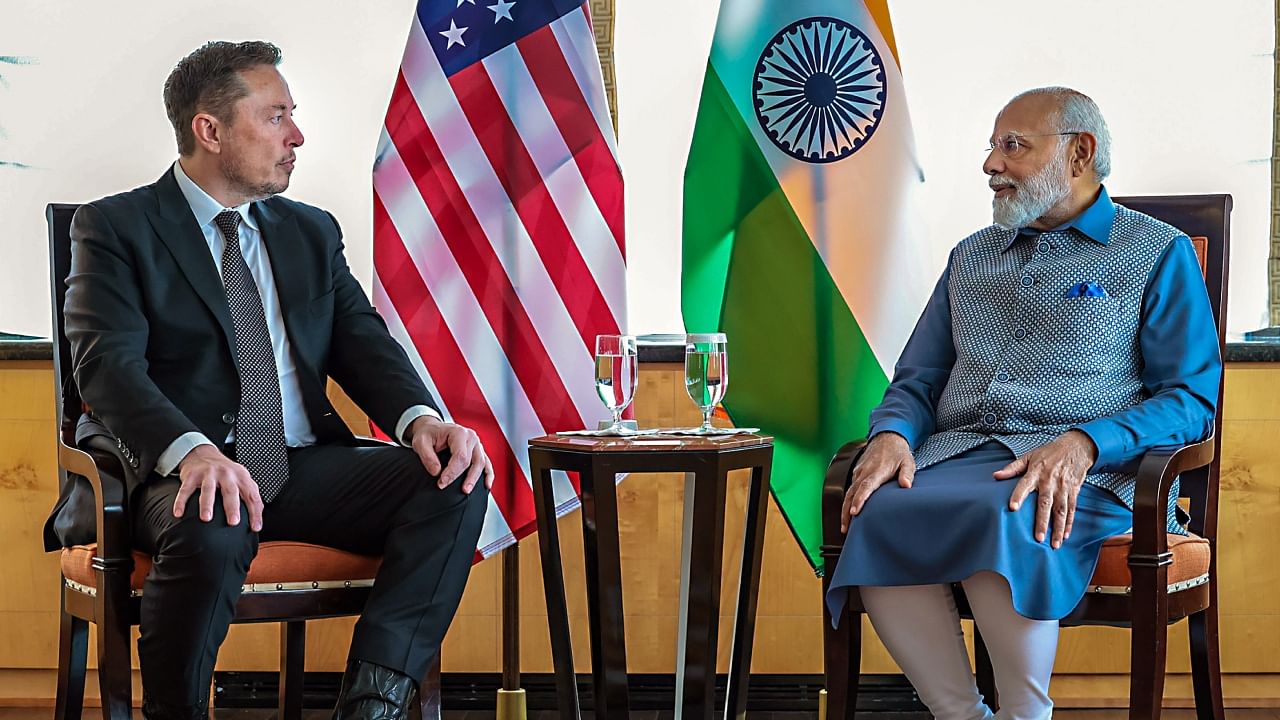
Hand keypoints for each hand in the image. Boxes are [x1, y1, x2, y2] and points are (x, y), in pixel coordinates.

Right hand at [174, 445, 263, 530]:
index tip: (255, 528)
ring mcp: (208, 473)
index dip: (255, 512)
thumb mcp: (241, 479)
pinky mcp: (192, 475)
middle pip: (231, 491)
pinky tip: (179, 513)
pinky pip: (186, 489)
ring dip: (207, 504)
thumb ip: (250, 496)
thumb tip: (257, 520)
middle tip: (233, 522)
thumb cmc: (225, 472)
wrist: (203, 453)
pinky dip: (181, 501)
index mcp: (241, 477)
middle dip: (232, 507)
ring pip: (208, 490)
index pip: (252, 495)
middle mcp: (226, 474)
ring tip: (207, 518)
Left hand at [408, 416, 492, 493]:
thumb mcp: (420, 442)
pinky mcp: (478, 451)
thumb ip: (427, 456)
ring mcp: (477, 445)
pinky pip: (487, 464)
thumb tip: (436, 472)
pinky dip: (488, 475)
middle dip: (462, 477)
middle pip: (473, 461)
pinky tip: (487, 485)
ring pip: (481, 464)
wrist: (432, 429)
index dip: (452, 472)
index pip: (460, 456)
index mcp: (459, 433)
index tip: (441, 483)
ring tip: (466, 491)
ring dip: (475, 479)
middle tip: (448, 487)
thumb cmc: (428, 434)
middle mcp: (471, 437)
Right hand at [841, 432, 914, 532]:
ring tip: (845, 525)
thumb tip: (906, 486)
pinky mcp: (857, 473)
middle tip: (845, 528)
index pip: (865, 487)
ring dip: (845, 508)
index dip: (859, 500)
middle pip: (851, 493)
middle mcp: (865, 472)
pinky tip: (849, 511)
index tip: (854, 512)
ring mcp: (859, 472)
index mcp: (877, 471)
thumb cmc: (898, 452)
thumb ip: (907, 474)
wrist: (887, 437)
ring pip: (848, 492)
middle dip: (846, 512)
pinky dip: (848, 500)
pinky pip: (850, 488)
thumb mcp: (907, 462)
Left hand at [994, 430, 1097, 548]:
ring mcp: (1063, 487)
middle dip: (1042, 521)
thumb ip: (1012, 468)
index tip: (1012, 508)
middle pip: (1045, 503)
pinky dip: (1069, 523)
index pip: (1025, 485)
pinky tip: (1065, 535)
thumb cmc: (1049, 453)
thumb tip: (995, 476)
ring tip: (1054, 544)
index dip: (1018, 495)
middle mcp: (1050, 481)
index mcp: (1036, 472)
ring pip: (1061, 510)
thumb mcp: (1029, 456)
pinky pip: (1072, 509)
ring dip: (1058, 528)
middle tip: (1038, 538)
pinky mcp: (1074, 491)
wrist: (1076, 447)